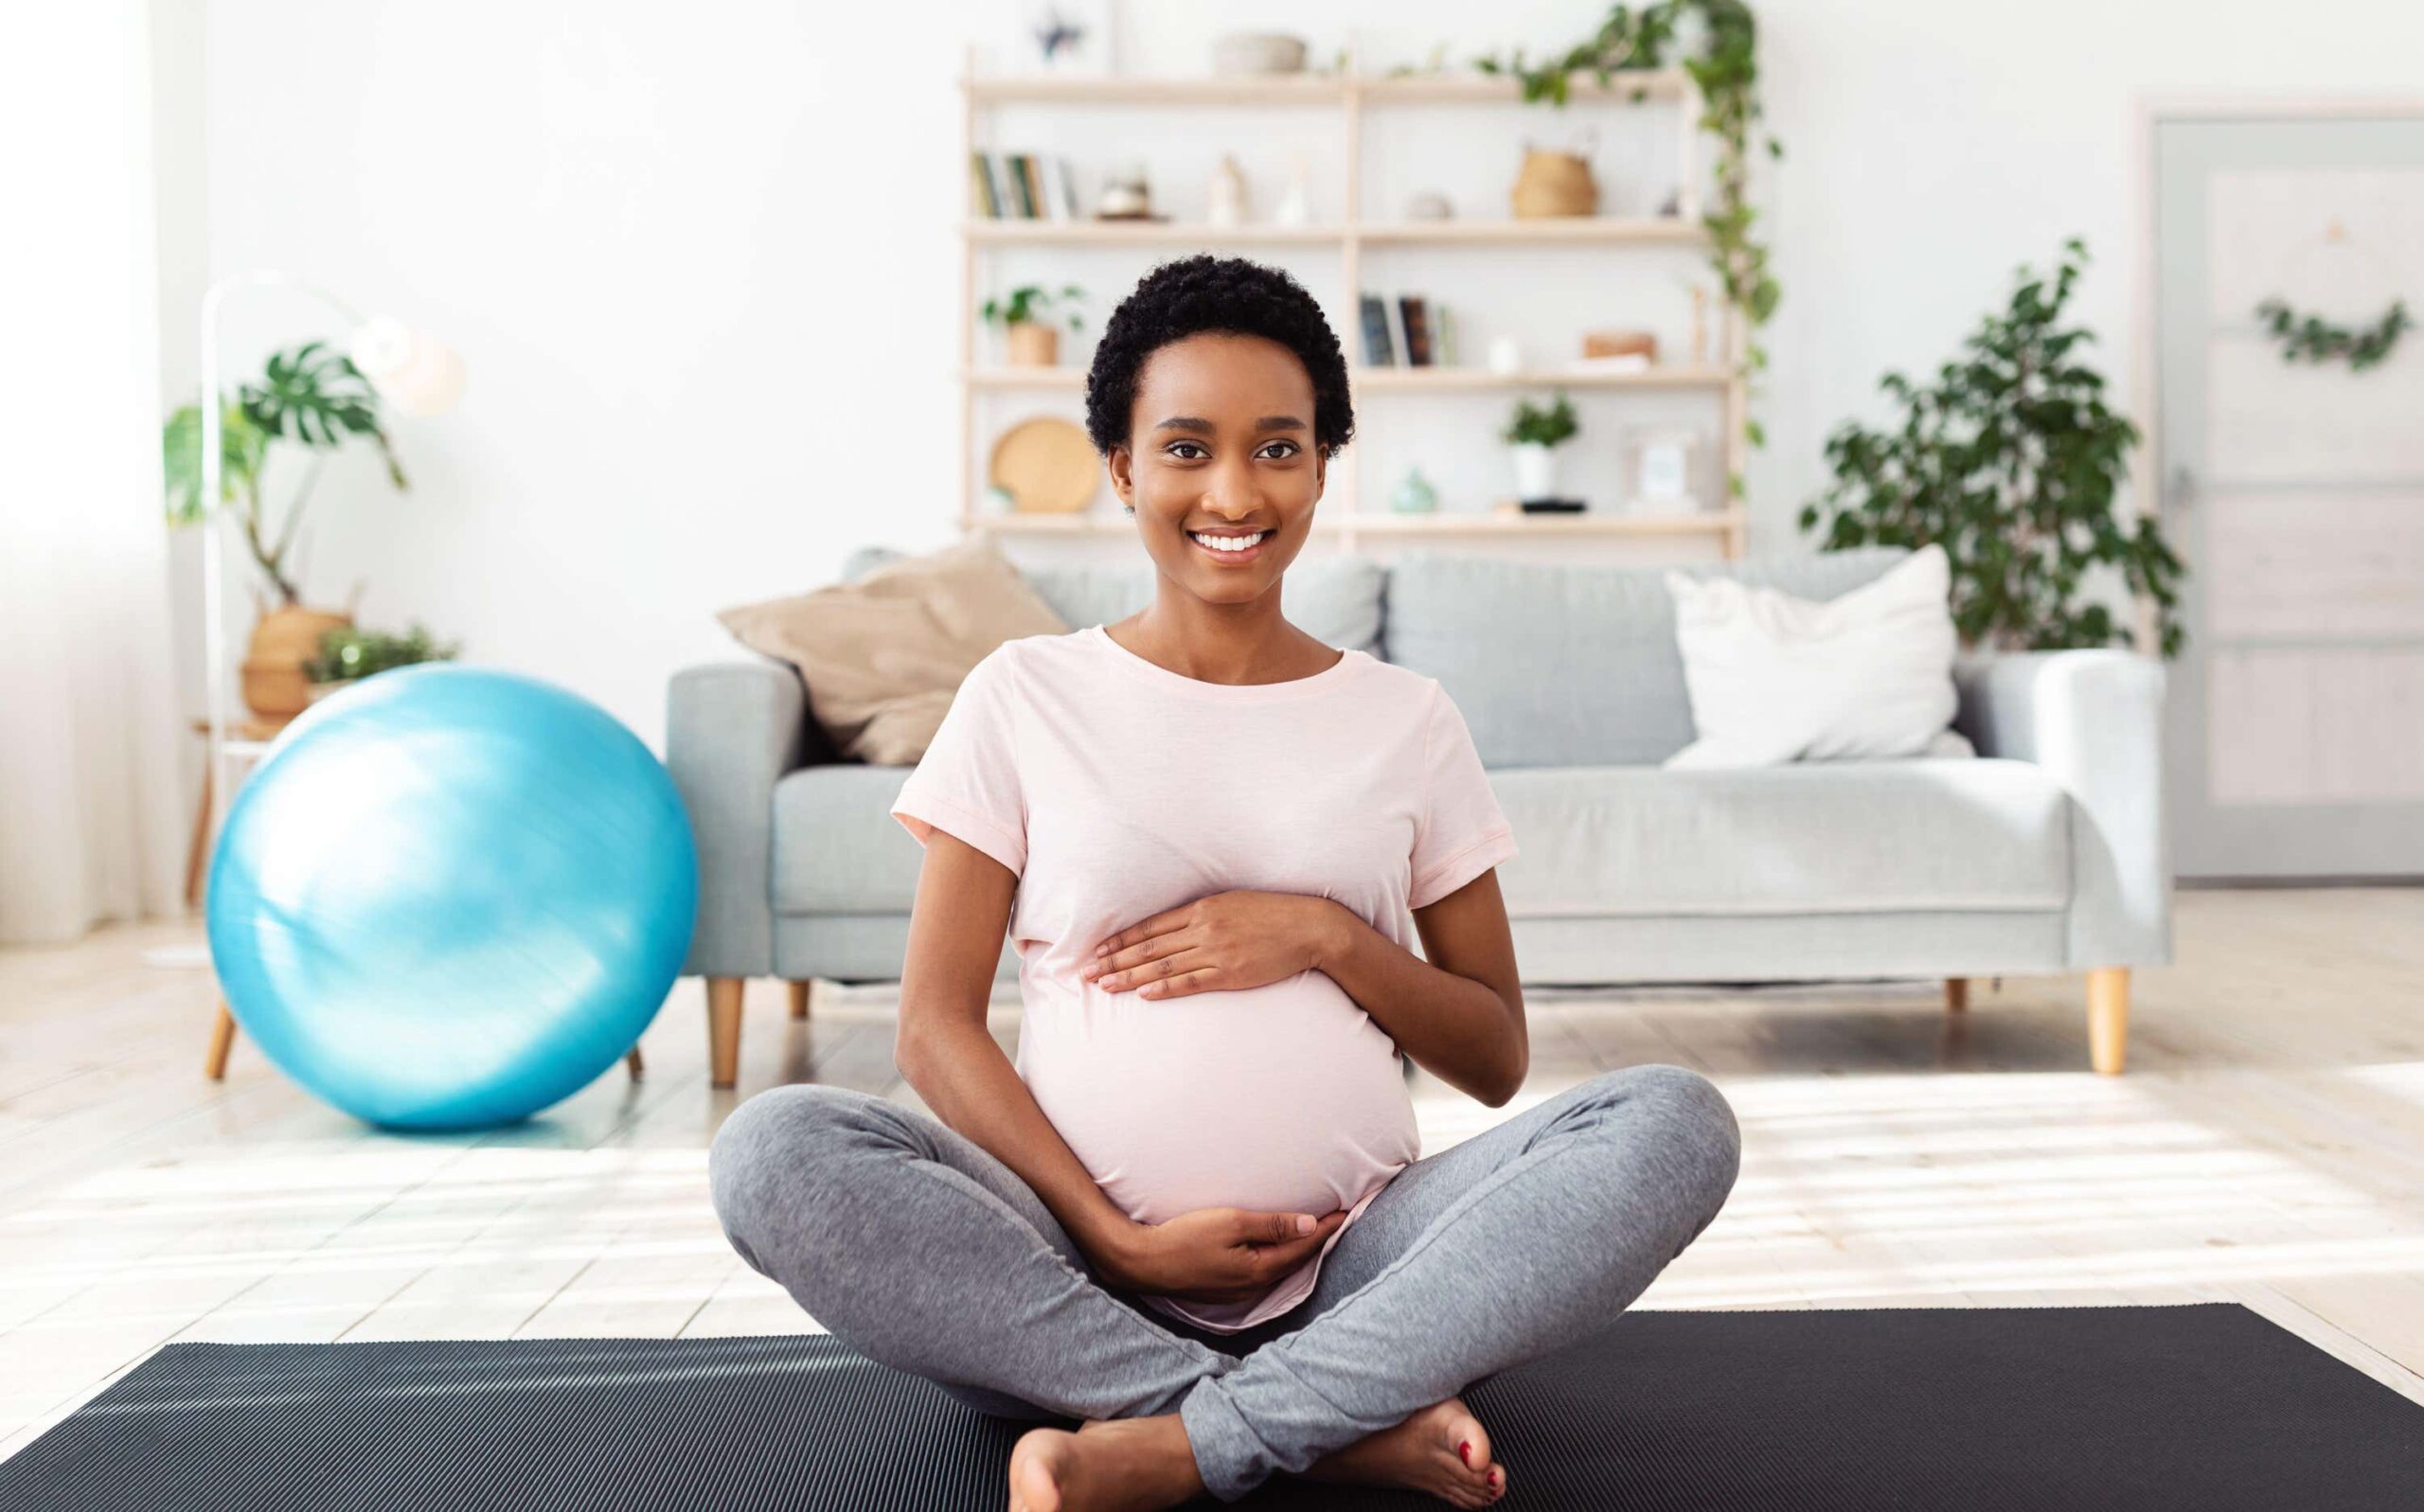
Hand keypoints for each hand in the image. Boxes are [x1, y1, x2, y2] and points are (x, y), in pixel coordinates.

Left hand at [1079, 891, 1343, 999]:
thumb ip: (1203, 913)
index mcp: (1203, 908)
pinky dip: (1164, 987)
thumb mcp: (1234, 903)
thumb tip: (1174, 926)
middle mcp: (1204, 928)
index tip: (1098, 949)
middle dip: (1115, 960)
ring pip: (1162, 965)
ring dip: (1130, 975)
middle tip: (1087, 972)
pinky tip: (1143, 993)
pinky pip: (1190, 982)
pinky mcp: (1230, 974)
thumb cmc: (1273, 915)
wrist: (1309, 928)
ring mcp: (1216, 952)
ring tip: (1105, 984)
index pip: (1151, 926)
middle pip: (1149, 946)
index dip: (1122, 939)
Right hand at [1093, 1205, 1348, 1300]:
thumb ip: (1271, 1225)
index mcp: (1259, 1270)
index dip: (1328, 1227)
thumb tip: (1309, 1224)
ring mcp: (1239, 1290)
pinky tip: (1280, 1246)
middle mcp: (1254, 1285)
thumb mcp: (1230, 1223)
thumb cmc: (1184, 1238)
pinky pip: (1264, 1271)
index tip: (1349, 1209)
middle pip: (1297, 1261)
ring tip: (1317, 1229)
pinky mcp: (1225, 1288)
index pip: (1304, 1246)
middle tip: (1340, 1217)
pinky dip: (1279, 1256)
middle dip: (1319, 1239)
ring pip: (1281, 1267)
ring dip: (1300, 1248)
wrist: (1142, 1262)